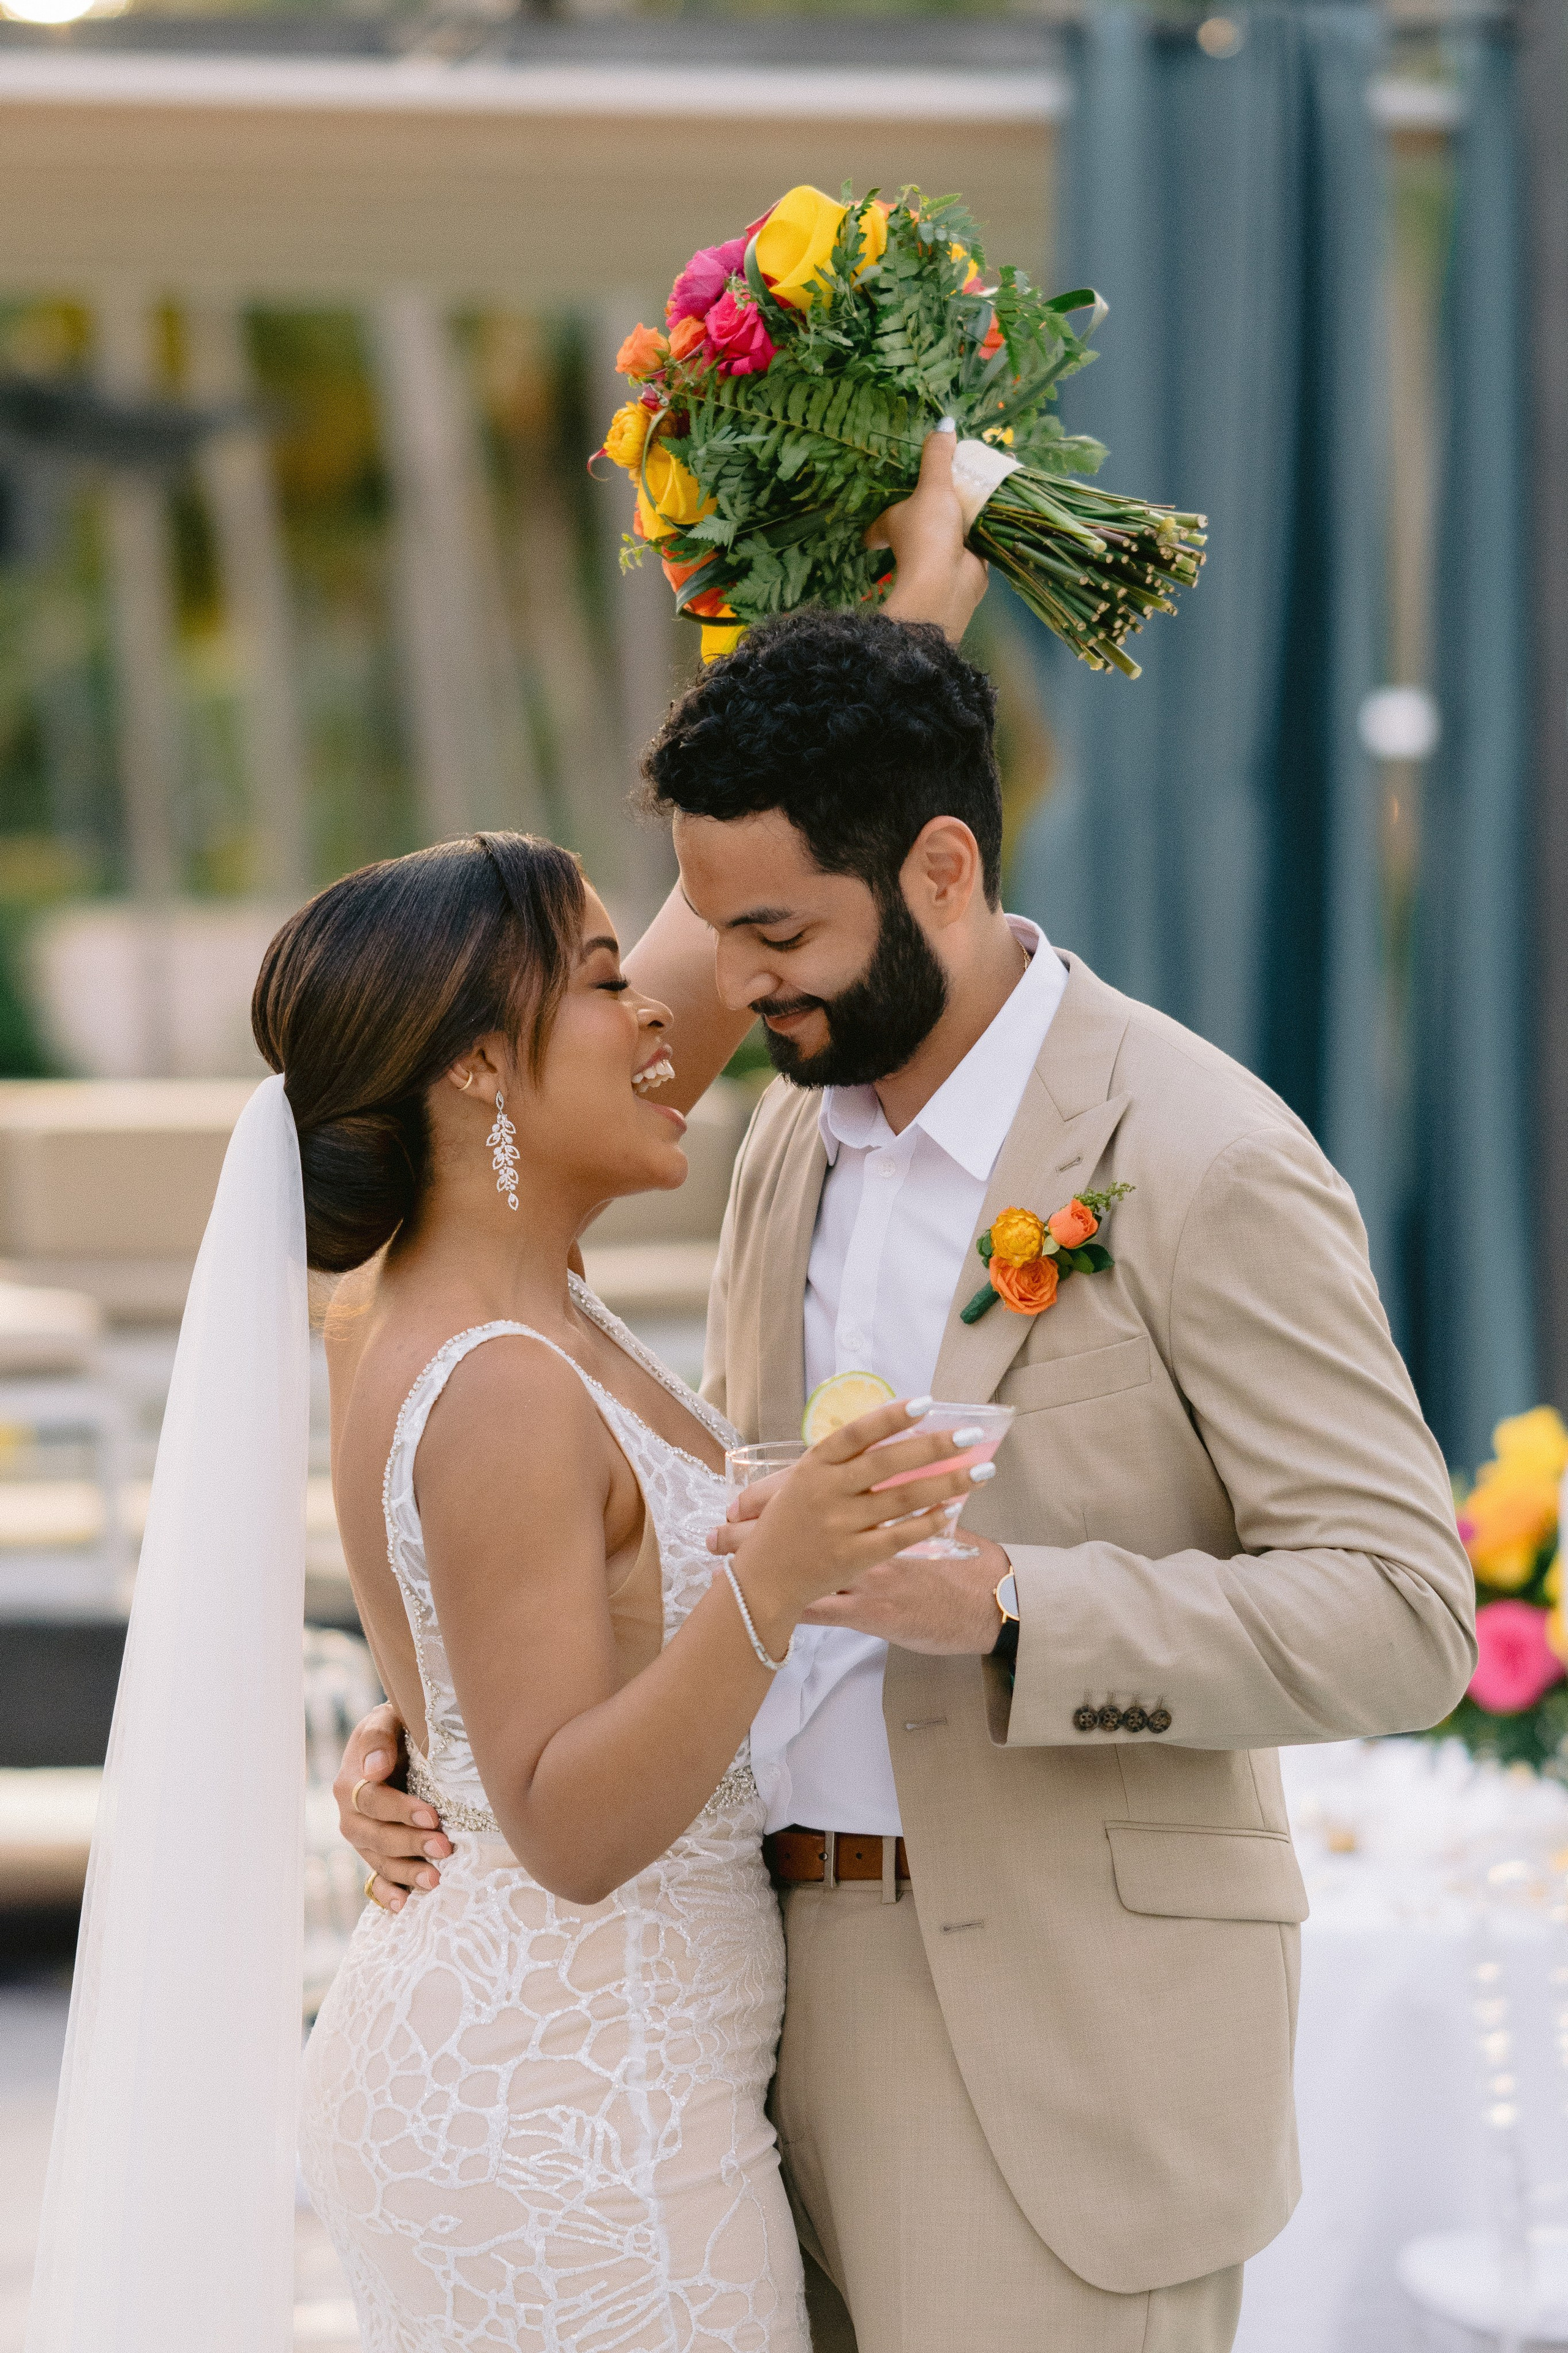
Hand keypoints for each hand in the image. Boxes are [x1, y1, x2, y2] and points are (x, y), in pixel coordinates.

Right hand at [332, 1703, 453, 1912]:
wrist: (397, 1740)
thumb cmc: (395, 1727)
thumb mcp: (385, 1720)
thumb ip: (378, 1739)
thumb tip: (374, 1768)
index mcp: (351, 1782)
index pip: (372, 1802)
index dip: (400, 1811)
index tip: (432, 1815)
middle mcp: (351, 1815)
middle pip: (375, 1836)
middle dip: (410, 1844)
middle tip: (444, 1848)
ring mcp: (362, 1838)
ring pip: (379, 1860)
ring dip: (406, 1873)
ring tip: (435, 1880)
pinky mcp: (375, 1853)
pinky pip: (376, 1878)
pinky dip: (387, 1893)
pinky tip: (404, 1906)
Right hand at [704, 1396, 993, 1653]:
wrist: (763, 1578)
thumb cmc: (788, 1523)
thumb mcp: (802, 1482)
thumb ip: (842, 1463)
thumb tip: (899, 1436)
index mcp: (812, 1466)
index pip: (856, 1433)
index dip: (890, 1417)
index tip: (926, 1402)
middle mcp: (826, 1491)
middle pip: (888, 1463)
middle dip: (934, 1447)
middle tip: (970, 1435)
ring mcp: (840, 1525)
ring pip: (903, 1499)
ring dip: (947, 1482)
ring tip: (980, 1470)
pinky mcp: (853, 1557)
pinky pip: (900, 1536)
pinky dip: (929, 1522)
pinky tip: (953, 1509)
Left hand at [871, 425, 989, 643]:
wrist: (947, 584)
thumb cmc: (928, 534)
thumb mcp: (931, 486)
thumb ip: (938, 456)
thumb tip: (944, 423)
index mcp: (894, 524)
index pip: (879, 523)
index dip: (877, 519)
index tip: (881, 503)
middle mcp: (916, 539)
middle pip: (925, 514)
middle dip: (937, 500)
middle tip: (951, 475)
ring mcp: (943, 550)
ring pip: (956, 521)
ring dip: (971, 504)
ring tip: (986, 476)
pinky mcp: (969, 559)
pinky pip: (980, 533)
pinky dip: (991, 518)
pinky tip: (1005, 499)